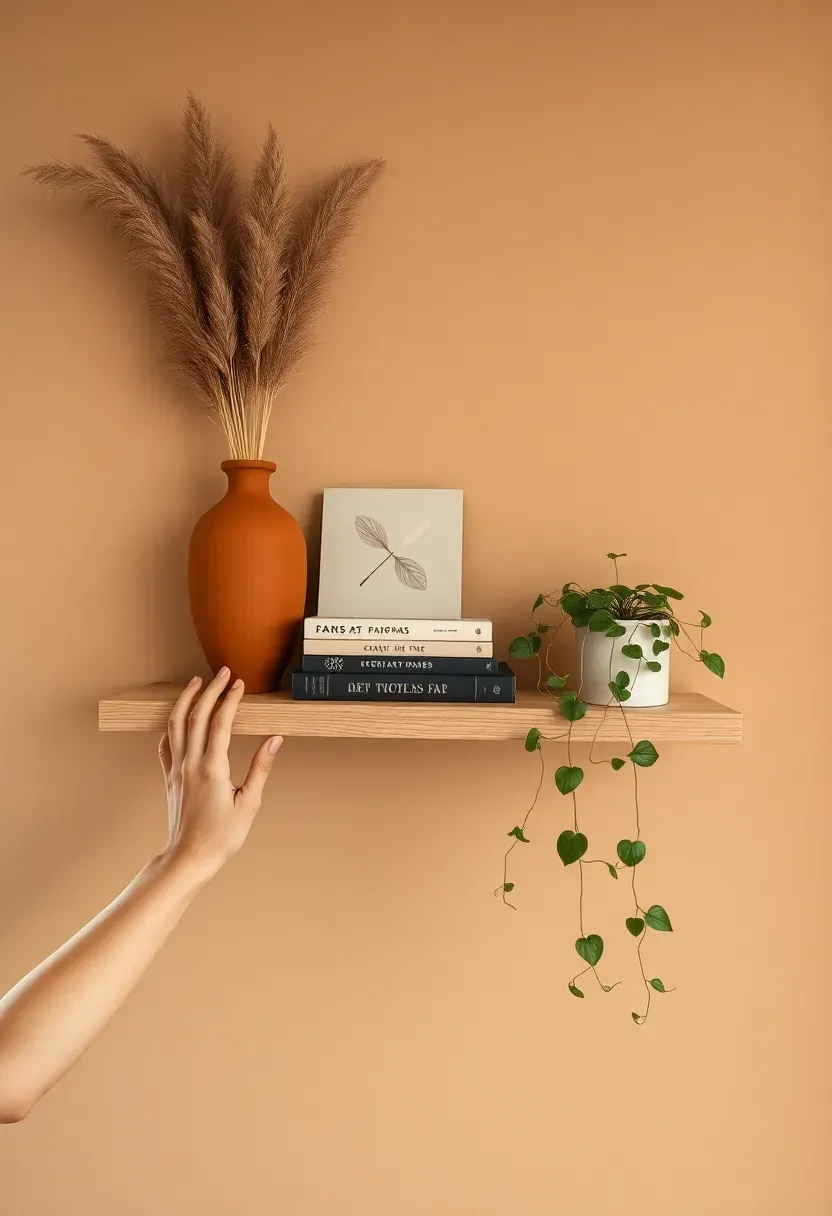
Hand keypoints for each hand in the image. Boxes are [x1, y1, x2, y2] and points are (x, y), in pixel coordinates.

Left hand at [158, 669, 282, 881]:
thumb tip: (275, 740)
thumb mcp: (249, 803)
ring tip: (196, 683)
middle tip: (223, 673)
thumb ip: (260, 768)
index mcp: (212, 768)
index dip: (230, 699)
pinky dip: (171, 726)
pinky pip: (165, 744)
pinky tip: (177, 719)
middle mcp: (190, 763)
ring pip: (175, 725)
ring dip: (186, 700)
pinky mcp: (169, 778)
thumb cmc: (221, 836)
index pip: (220, 723)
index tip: (240, 683)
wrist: (189, 857)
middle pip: (196, 716)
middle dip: (210, 690)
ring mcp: (176, 769)